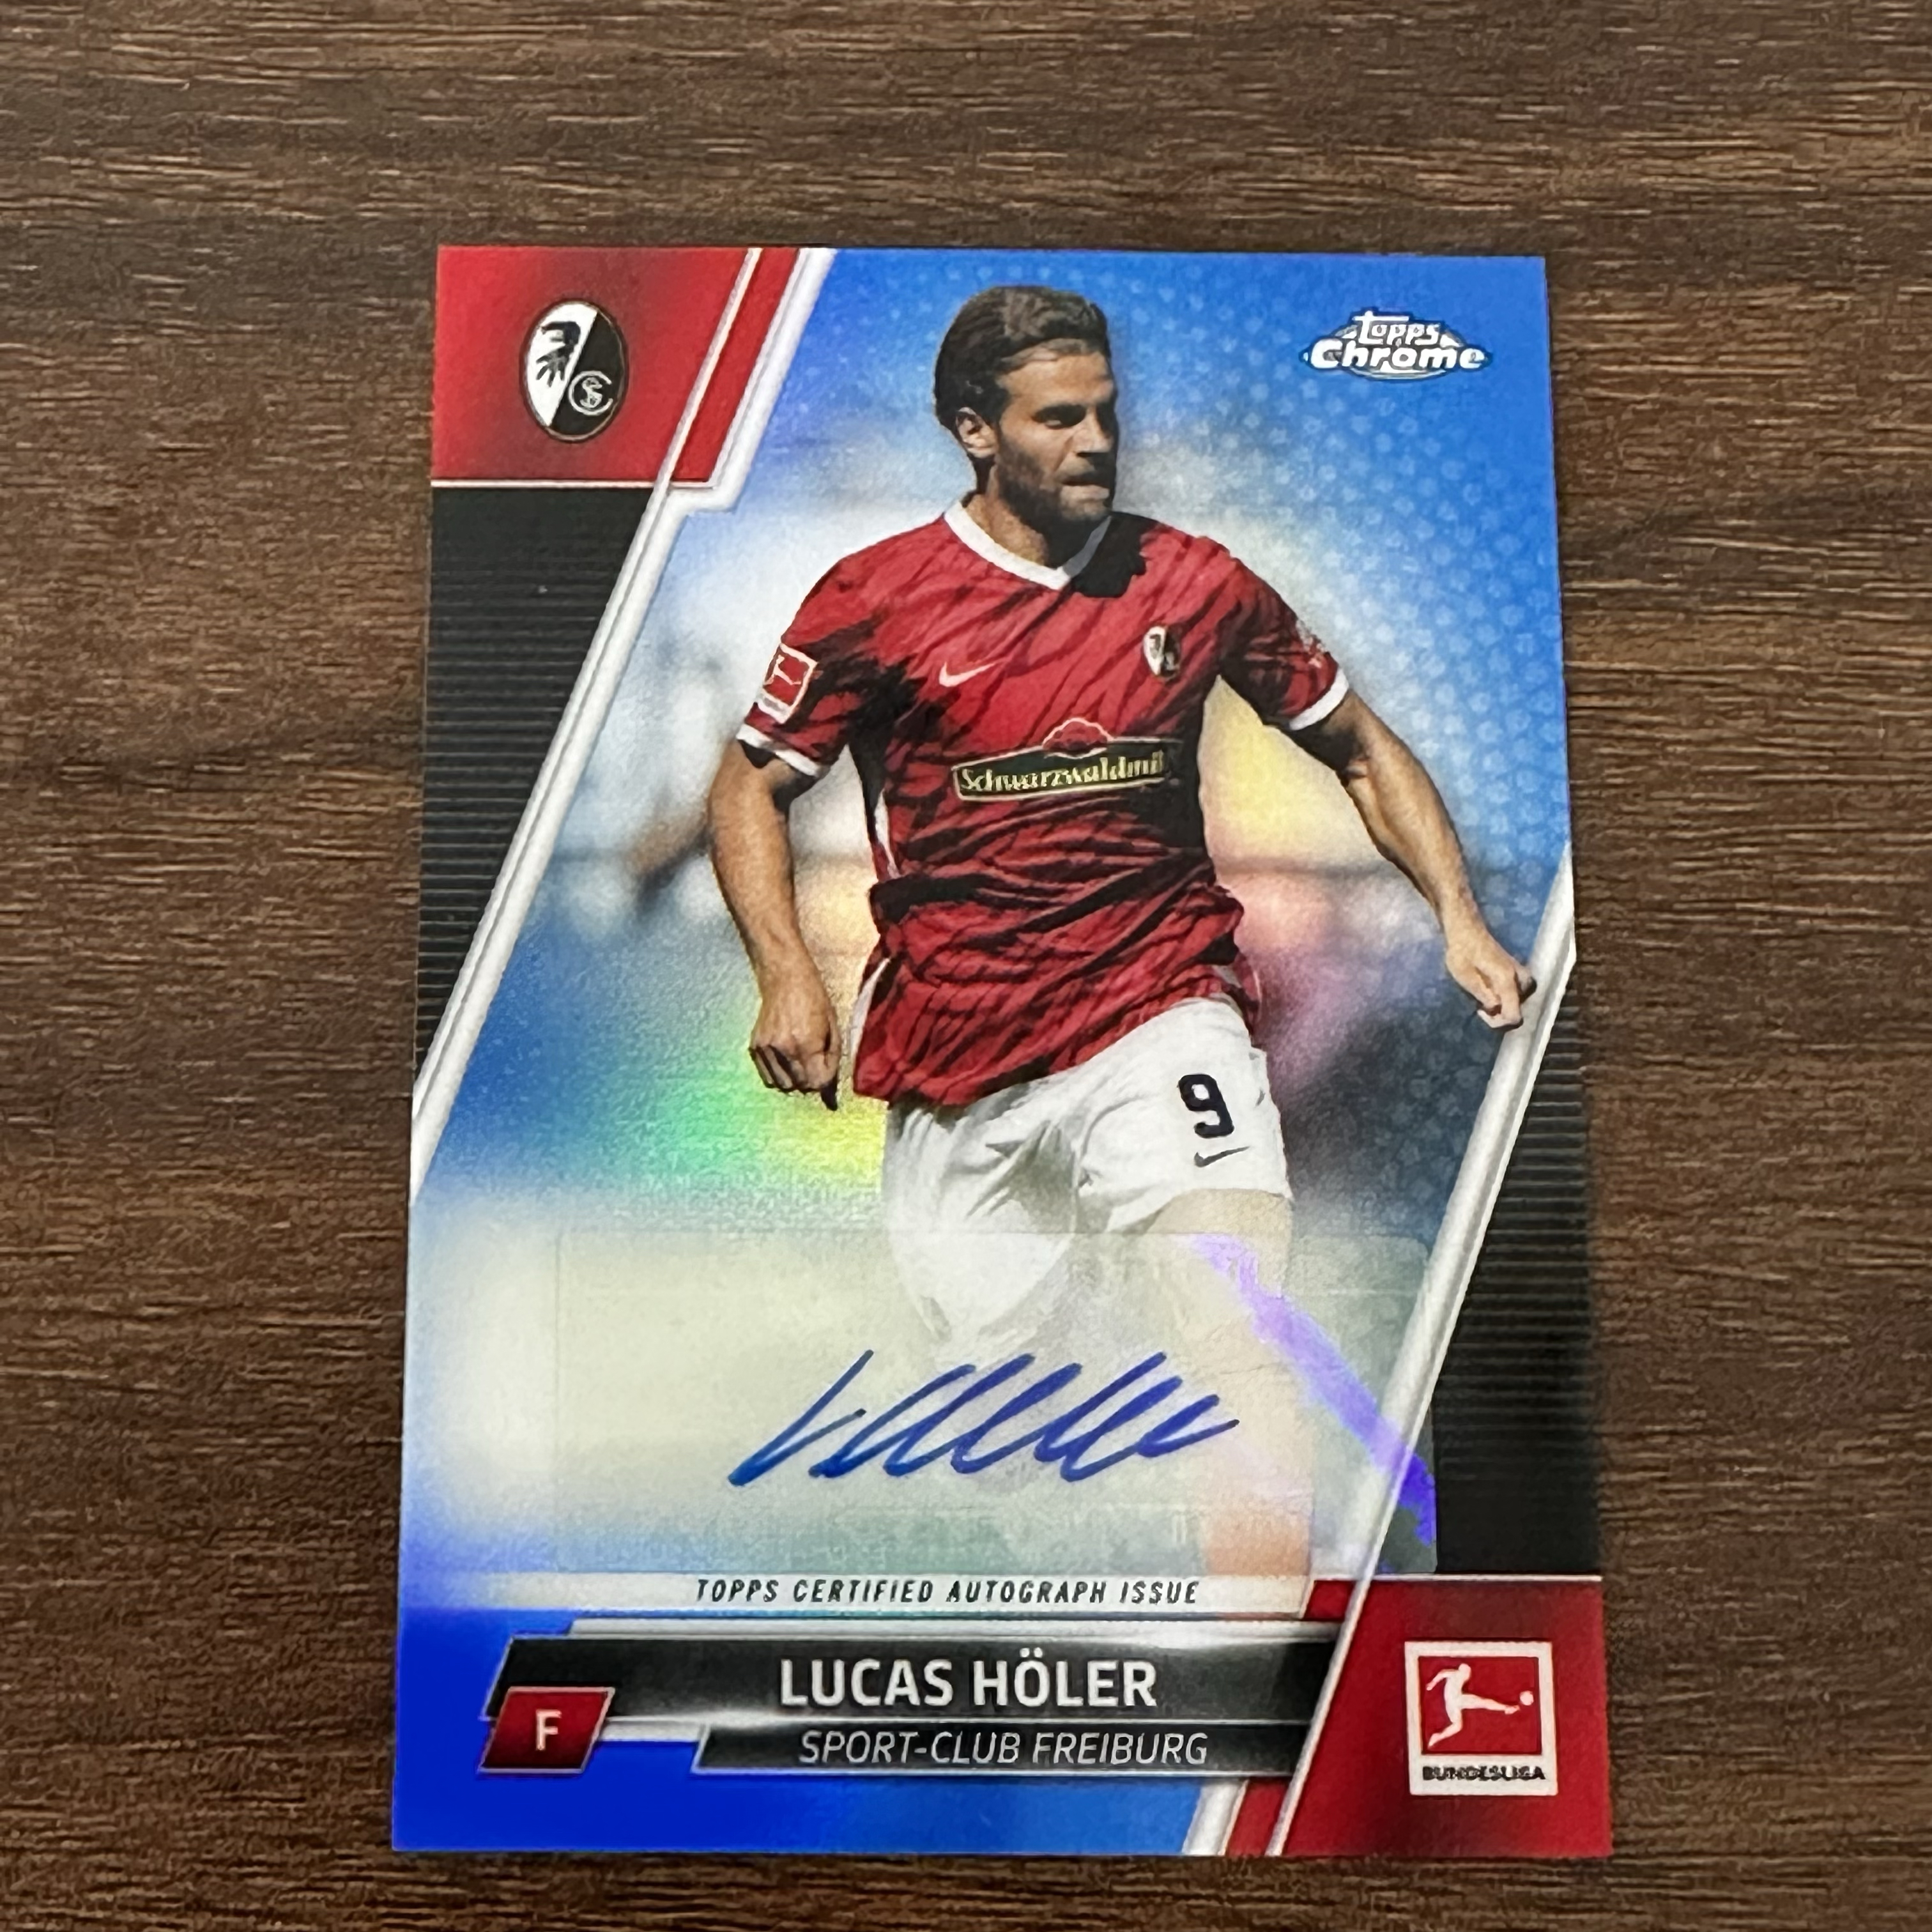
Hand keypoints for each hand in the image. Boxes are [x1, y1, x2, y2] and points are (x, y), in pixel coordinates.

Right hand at [749, 963, 841, 1107]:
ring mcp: (766, 1049)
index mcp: (805, 1043)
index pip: (817, 1081)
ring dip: (795, 1080)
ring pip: (782, 1085)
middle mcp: (783, 1049)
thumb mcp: (832, 1024)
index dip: (826, 1076)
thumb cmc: (813, 997)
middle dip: (811, 1080)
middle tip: (815, 1064)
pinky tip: (786, 1061)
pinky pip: (767, 1076)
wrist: (784, 977)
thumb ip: (832, 1056)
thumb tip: (829, 1084)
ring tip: (801, 1063)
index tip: (827, 1064)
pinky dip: (779, 1075)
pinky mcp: (754, 1047)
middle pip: (800, 1086)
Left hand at [1443, 917, 1535, 1030]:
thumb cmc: (1461, 951)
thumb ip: (1483, 995)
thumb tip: (1496, 1010)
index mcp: (1507, 980)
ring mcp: (1520, 973)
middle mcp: (1520, 978)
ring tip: (1484, 999)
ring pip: (1520, 1001)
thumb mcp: (1465, 977)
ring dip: (1504, 1006)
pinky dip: (1506, 997)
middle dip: (1501, 1014)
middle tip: (1481, 1006)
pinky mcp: (1516, 971)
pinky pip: (1518, 992)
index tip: (1482, 1013)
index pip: (1515, 1016)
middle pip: (1518, 1010)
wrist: (1466, 929)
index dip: (1499, 1023)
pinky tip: (1489, 990)